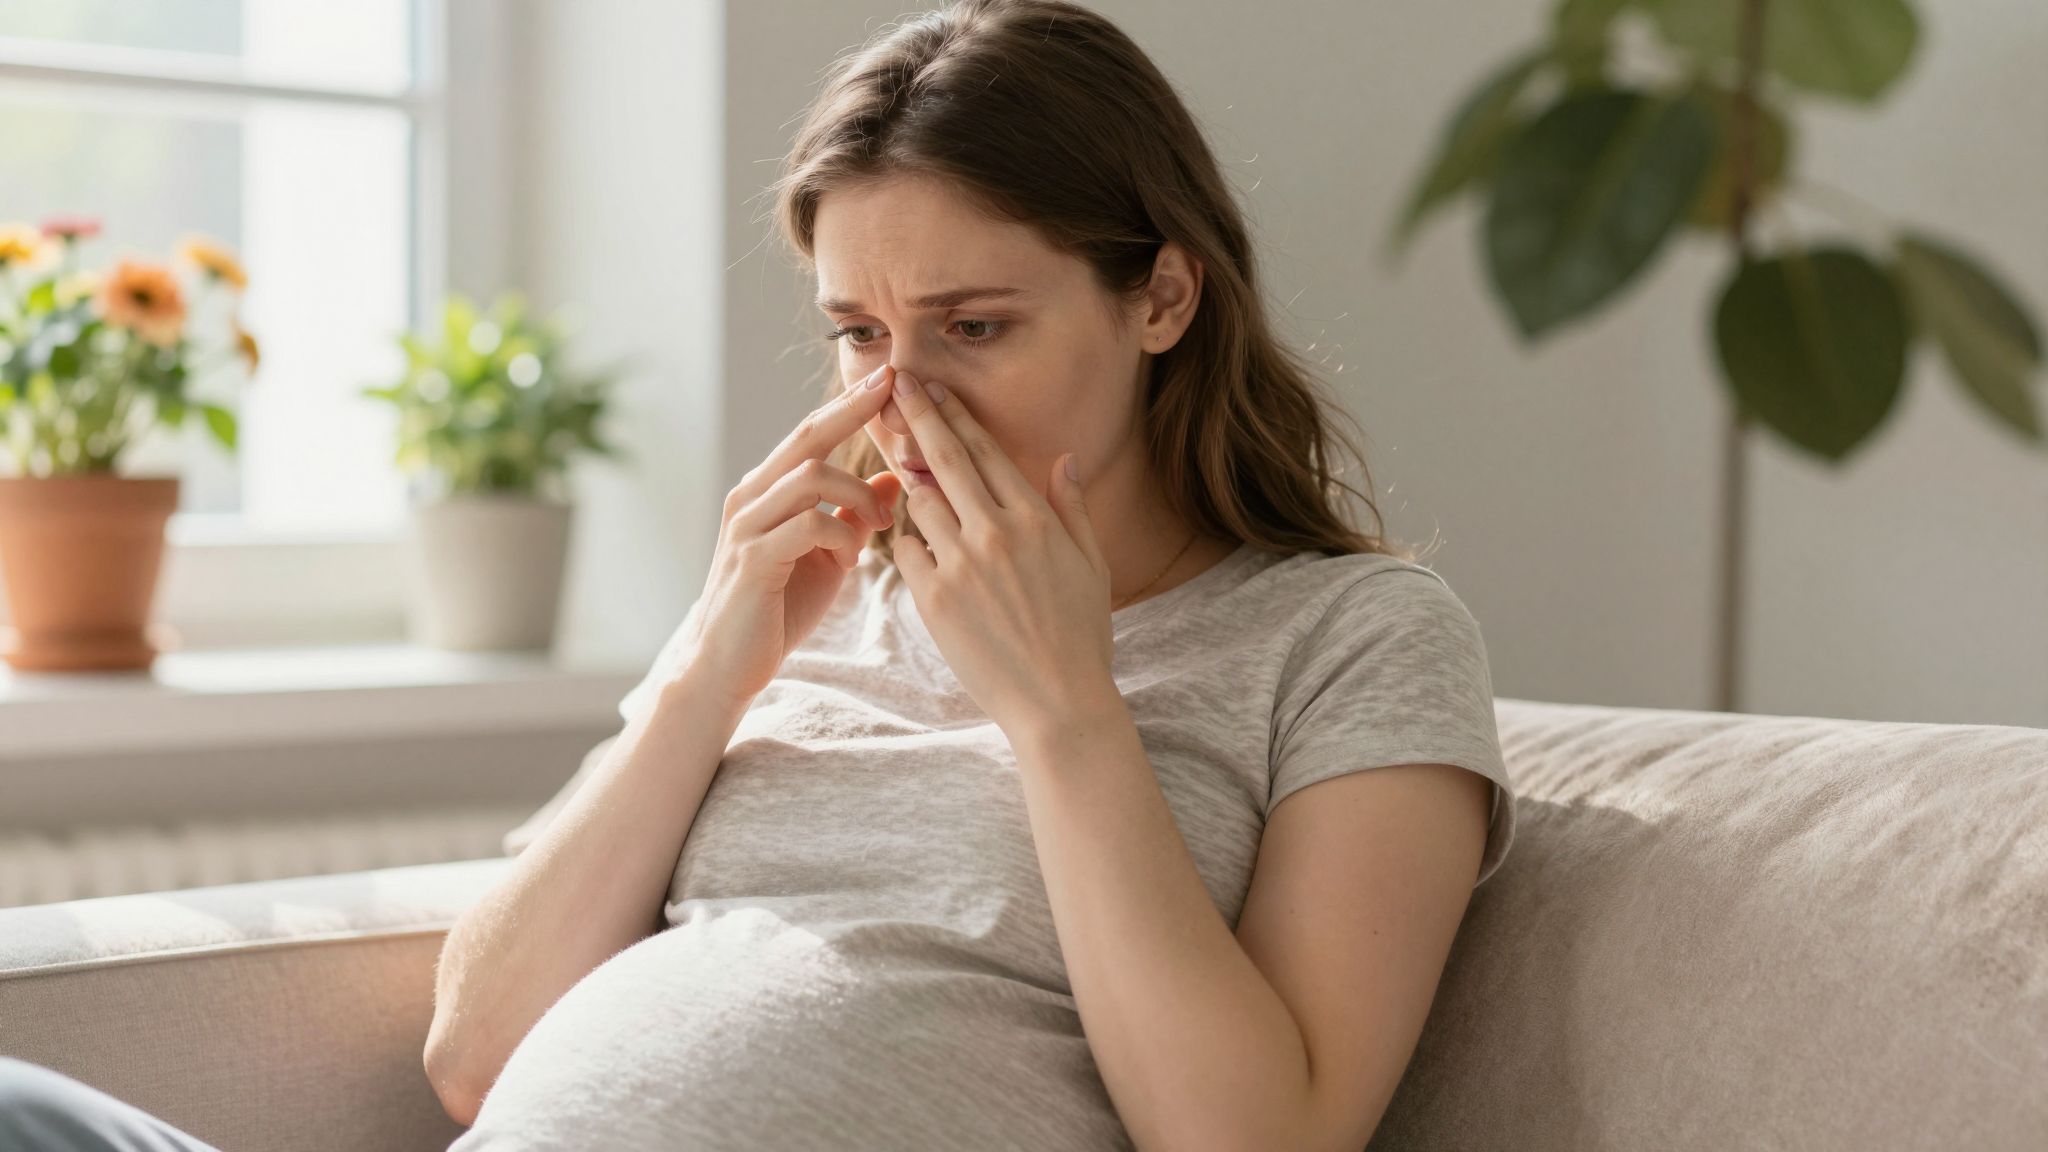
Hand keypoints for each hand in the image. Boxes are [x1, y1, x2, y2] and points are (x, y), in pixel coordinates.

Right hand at [678, 363, 904, 708]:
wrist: (727, 665)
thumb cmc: (777, 609)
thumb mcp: (827, 555)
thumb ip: (853, 516)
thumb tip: (890, 478)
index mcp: (767, 491)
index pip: (812, 433)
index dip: (850, 404)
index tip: (890, 378)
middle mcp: (751, 497)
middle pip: (807, 436)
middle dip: (853, 410)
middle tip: (894, 389)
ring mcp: (748, 526)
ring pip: (811, 476)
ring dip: (857, 494)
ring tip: (879, 524)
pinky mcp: (753, 558)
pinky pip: (807, 524)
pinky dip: (841, 535)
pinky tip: (851, 559)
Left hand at [877, 368, 1118, 736]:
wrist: (1058, 703)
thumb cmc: (1080, 636)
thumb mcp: (1091, 566)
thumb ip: (1072, 508)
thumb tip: (1062, 459)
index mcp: (1035, 519)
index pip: (985, 452)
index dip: (956, 415)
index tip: (933, 388)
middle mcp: (996, 532)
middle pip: (944, 458)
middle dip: (918, 415)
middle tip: (895, 385)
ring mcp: (962, 564)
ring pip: (918, 501)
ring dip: (913, 489)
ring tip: (906, 479)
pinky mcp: (935, 599)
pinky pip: (906, 552)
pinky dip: (909, 545)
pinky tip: (918, 551)